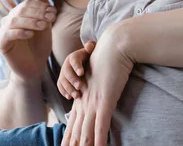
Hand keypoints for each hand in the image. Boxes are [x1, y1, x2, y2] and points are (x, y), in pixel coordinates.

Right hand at [0, 0, 55, 81]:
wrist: (35, 67)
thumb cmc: (39, 47)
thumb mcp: (44, 27)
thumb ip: (42, 12)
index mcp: (19, 15)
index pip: (27, 4)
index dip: (41, 6)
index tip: (53, 12)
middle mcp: (9, 21)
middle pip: (21, 10)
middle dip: (38, 12)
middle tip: (51, 18)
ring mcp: (4, 32)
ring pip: (14, 20)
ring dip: (31, 21)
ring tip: (43, 26)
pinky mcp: (1, 44)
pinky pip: (8, 34)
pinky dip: (20, 32)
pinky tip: (31, 35)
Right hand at [57, 42, 95, 99]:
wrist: (85, 65)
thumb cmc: (90, 59)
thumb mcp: (91, 53)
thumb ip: (91, 48)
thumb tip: (90, 45)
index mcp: (74, 56)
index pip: (74, 60)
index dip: (77, 66)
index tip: (81, 73)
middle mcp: (67, 64)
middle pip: (67, 71)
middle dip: (72, 79)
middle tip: (79, 86)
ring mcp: (63, 73)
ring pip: (62, 80)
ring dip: (69, 88)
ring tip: (77, 95)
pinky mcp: (62, 80)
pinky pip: (60, 86)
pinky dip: (64, 92)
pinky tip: (70, 97)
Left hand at [62, 27, 132, 145]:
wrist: (114, 47)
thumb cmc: (109, 61)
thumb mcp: (99, 80)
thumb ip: (97, 94)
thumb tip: (101, 104)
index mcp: (81, 98)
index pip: (71, 123)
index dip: (67, 138)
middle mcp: (84, 102)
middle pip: (75, 131)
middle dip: (71, 145)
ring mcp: (93, 103)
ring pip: (85, 132)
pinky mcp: (104, 102)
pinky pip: (101, 126)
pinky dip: (100, 141)